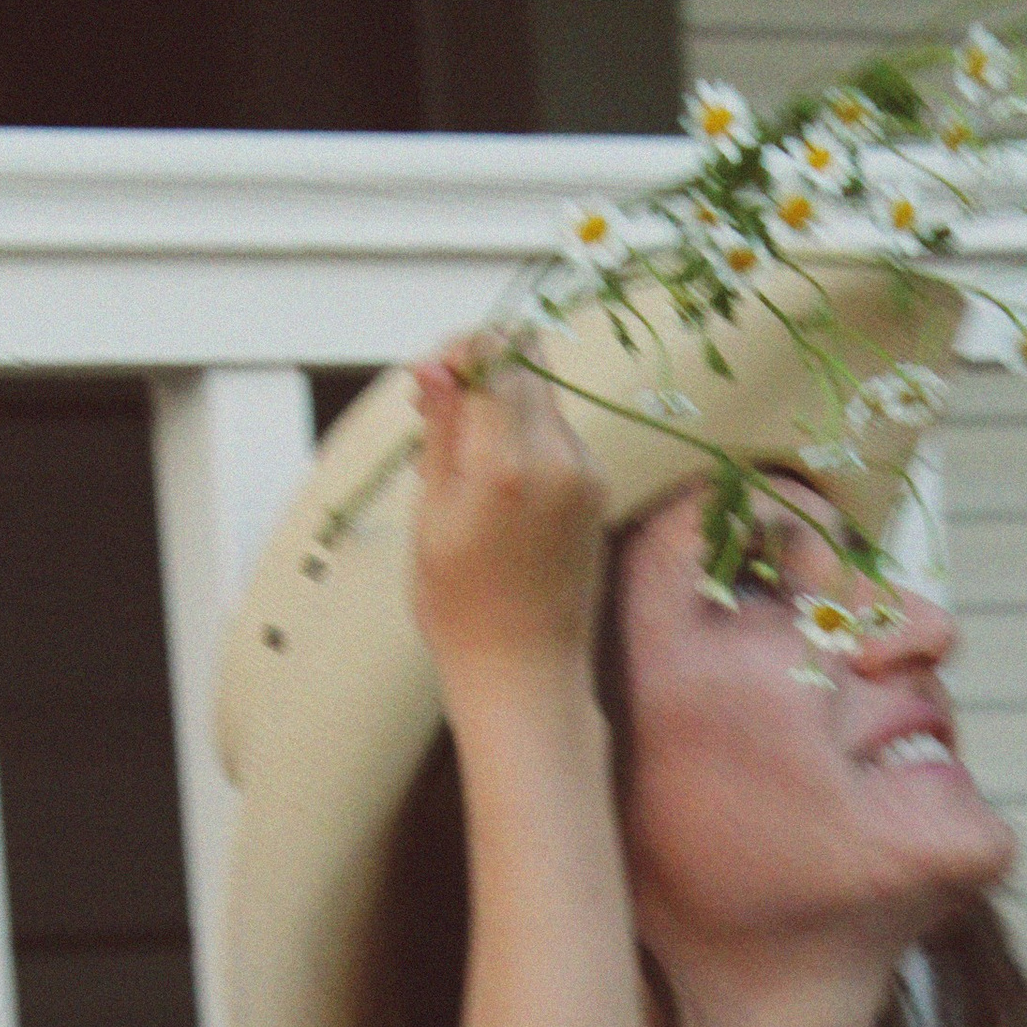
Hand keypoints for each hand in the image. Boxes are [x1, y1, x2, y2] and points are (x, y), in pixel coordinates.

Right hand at [410, 340, 607, 688]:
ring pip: (542, 400)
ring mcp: (589, 476)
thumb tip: (437, 365)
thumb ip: (442, 430)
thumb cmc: (461, 608)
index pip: (499, 350)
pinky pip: (557, 438)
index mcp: (511, 463)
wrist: (526, 676)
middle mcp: (562, 460)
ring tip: (461, 471)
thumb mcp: (432, 514)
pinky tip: (493, 491)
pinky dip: (523, 442)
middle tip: (437, 420)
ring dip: (500, 410)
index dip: (460, 351)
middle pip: (527, 364)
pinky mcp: (598, 493)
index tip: (428, 383)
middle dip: (479, 373)